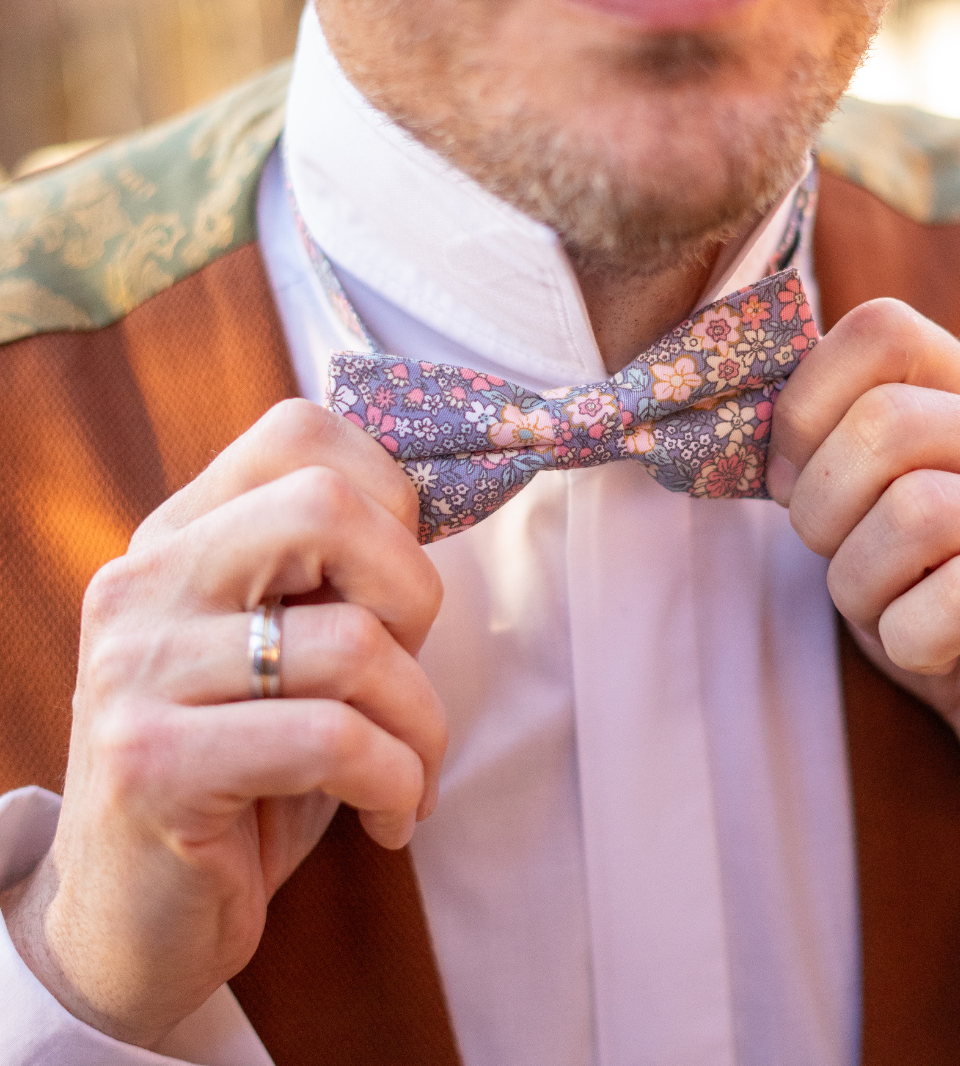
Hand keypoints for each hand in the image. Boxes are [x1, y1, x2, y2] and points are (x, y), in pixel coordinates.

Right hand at [0, 399, 446, 1049]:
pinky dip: (396, 780)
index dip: (391, 496)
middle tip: (408, 670)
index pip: (300, 433)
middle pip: (326, 507)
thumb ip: (333, 576)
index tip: (401, 588)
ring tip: (412, 768)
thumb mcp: (286, 653)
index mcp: (183, 536)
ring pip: (351, 642)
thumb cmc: (246, 771)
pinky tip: (390, 816)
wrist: (138, 914)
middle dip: (414, 593)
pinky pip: (332, 739)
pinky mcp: (153, 763)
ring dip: (422, 720)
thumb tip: (432, 511)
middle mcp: (148, 582)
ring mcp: (139, 669)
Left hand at [767, 299, 959, 870]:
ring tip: (887, 611)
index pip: (882, 328)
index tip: (786, 478)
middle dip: (820, 508)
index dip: (803, 403)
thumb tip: (742, 437)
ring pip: (915, 511)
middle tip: (837, 559)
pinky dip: (910, 636)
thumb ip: (831, 465)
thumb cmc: (948, 613)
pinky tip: (932, 649)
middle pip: (884, 422)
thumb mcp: (879, 522)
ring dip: (860, 584)